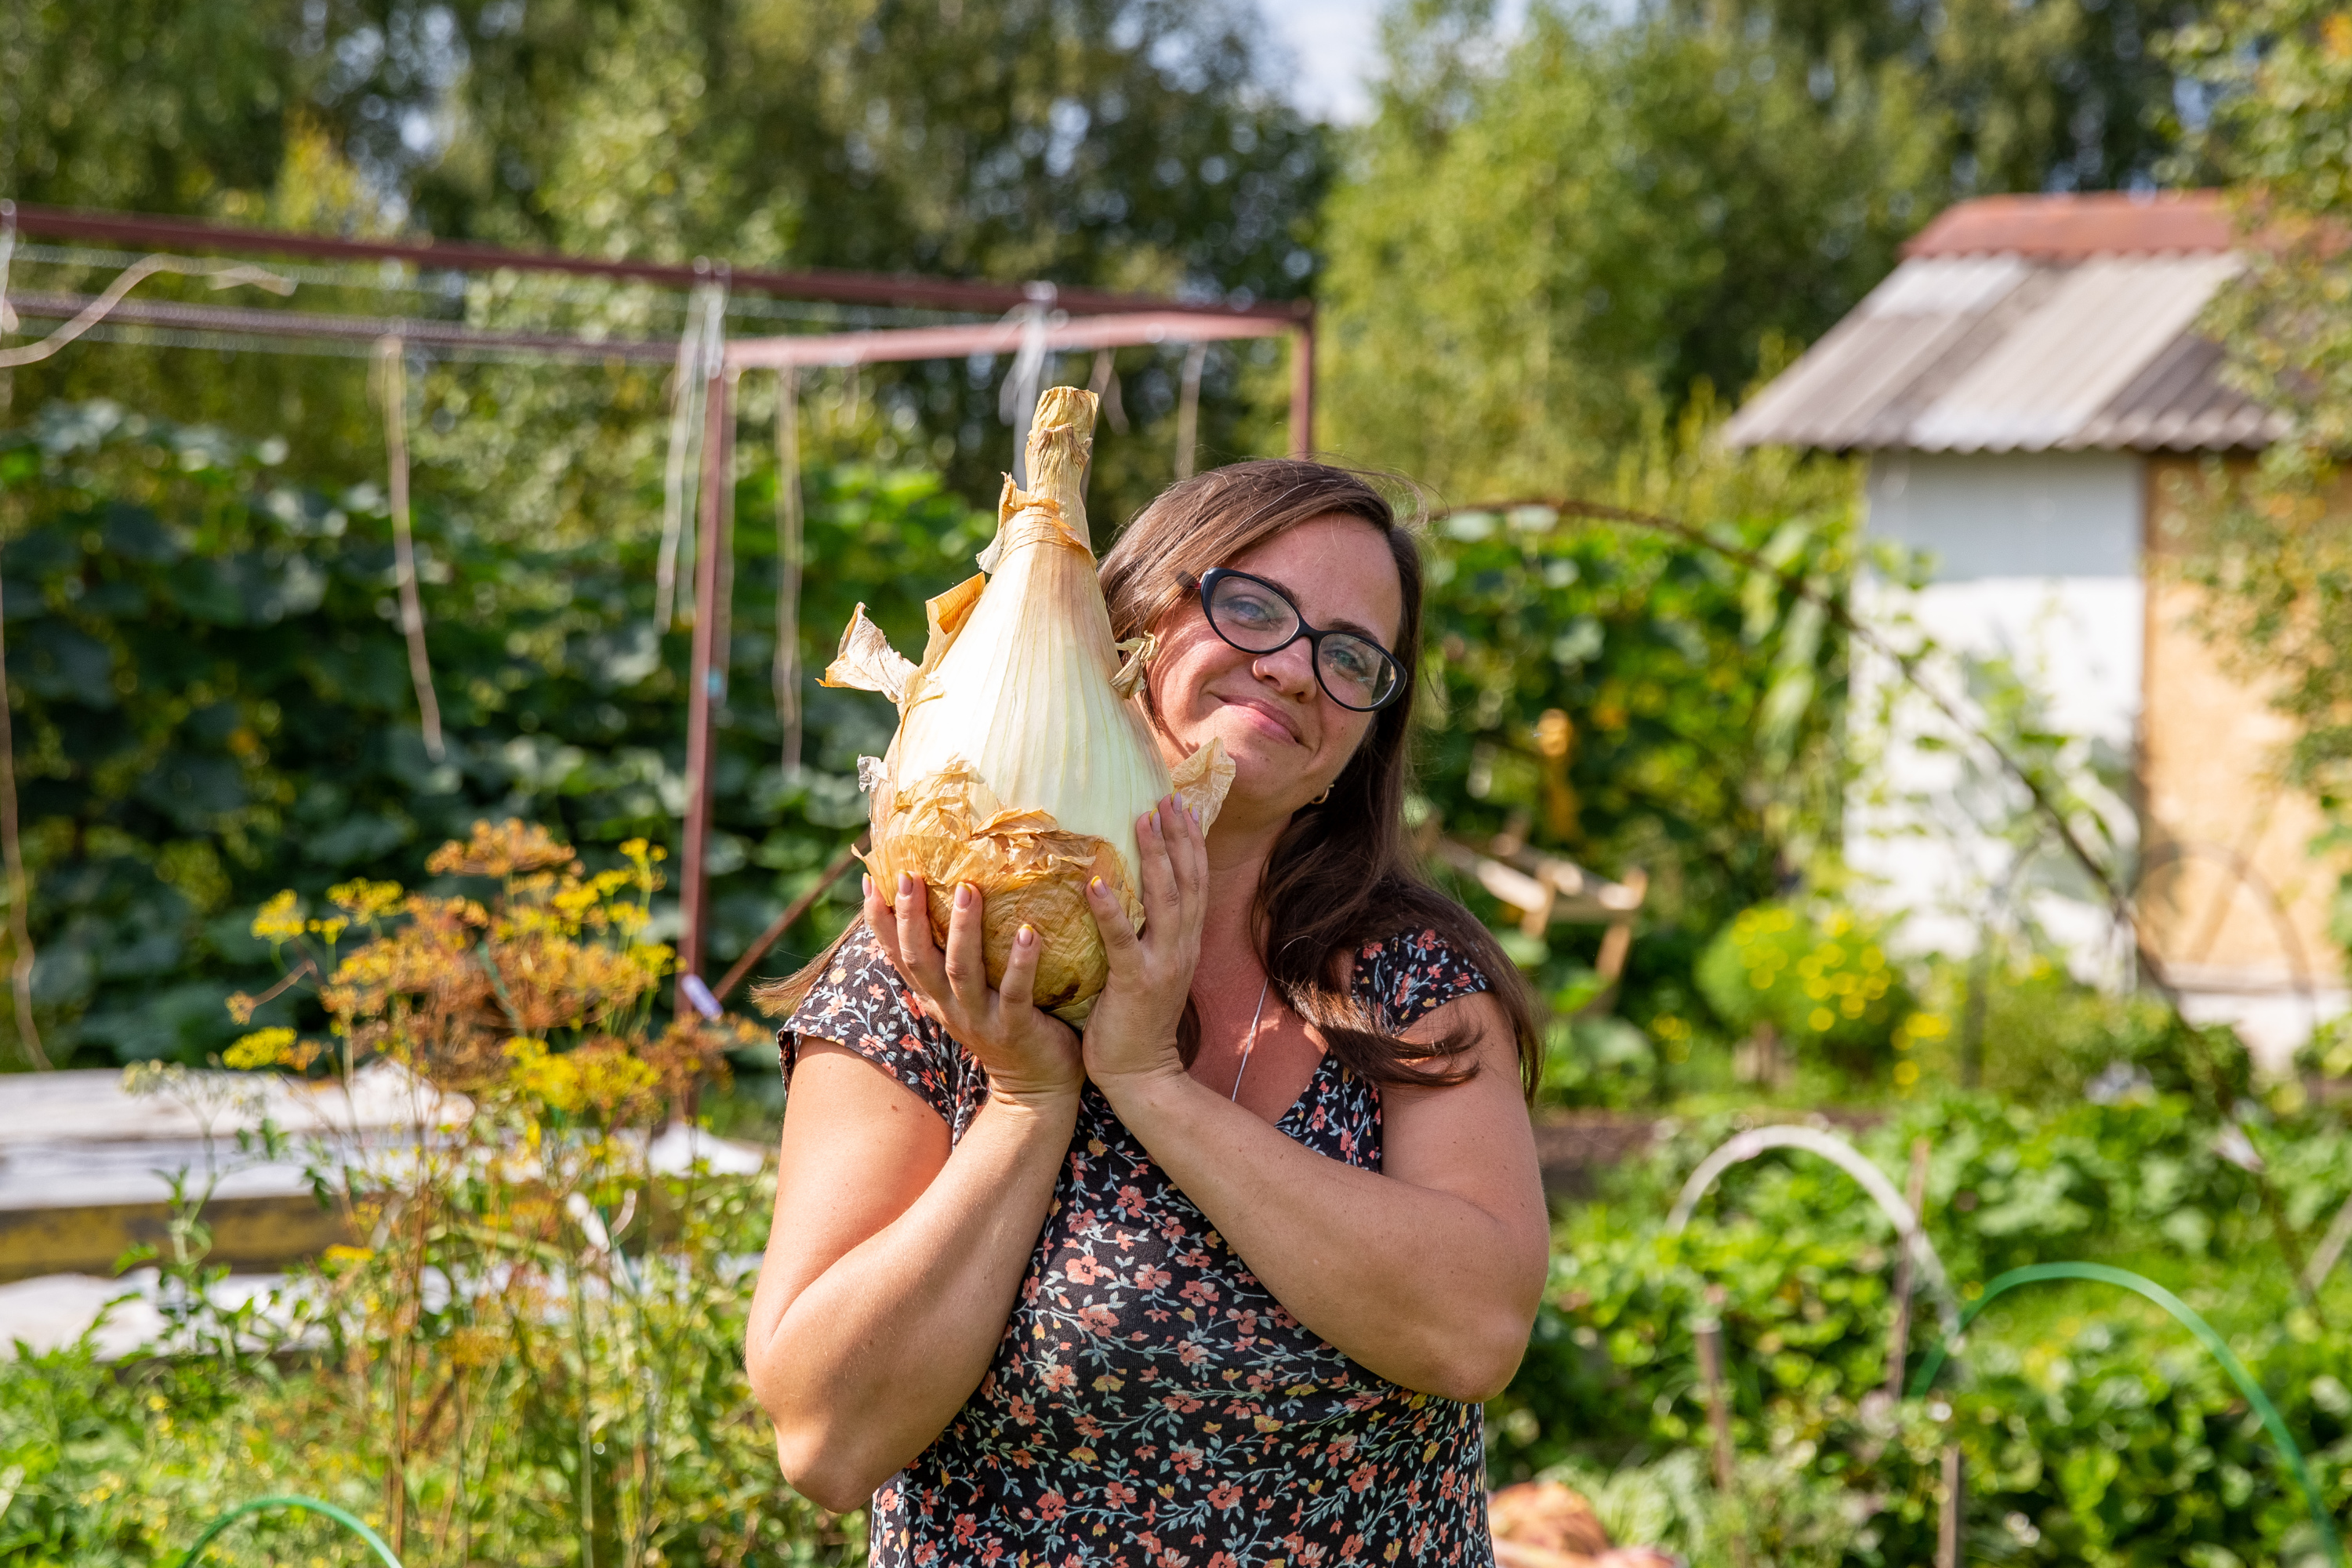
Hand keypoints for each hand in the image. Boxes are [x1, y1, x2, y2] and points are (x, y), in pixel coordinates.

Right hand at [867, 871, 1082, 1107]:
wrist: (1035, 1086)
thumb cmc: (1006, 1023)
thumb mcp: (968, 992)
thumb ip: (956, 955)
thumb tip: (954, 894)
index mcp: (933, 994)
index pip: (897, 953)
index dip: (879, 921)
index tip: (869, 881)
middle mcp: (948, 1005)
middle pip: (919, 958)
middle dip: (909, 916)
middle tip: (908, 876)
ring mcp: (980, 1018)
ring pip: (962, 971)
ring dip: (963, 928)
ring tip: (968, 888)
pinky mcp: (1014, 1029)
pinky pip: (1016, 993)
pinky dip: (1021, 962)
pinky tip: (1029, 933)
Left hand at [1081, 795, 1207, 1095]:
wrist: (1142, 1075)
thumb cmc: (1134, 1020)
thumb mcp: (1148, 967)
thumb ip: (1143, 932)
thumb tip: (1121, 891)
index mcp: (1185, 942)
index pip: (1194, 881)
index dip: (1189, 841)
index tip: (1178, 804)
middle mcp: (1182, 947)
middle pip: (1187, 880)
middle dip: (1178, 835)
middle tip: (1166, 797)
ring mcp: (1163, 964)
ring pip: (1165, 899)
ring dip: (1155, 856)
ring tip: (1142, 819)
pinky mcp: (1136, 983)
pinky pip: (1123, 939)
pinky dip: (1110, 909)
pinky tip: (1095, 882)